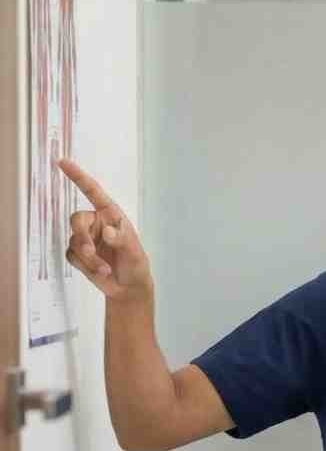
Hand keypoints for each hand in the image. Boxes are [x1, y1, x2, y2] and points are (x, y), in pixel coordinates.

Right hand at [60, 159, 151, 300]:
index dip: (78, 177)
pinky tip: (100, 272)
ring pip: (75, 242)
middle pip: (77, 220)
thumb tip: (107, 231)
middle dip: (82, 237)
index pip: (93, 192)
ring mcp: (86, 238)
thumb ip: (122, 240)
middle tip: (89, 251)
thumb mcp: (135, 252)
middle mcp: (97, 223)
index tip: (63, 162)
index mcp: (111, 215)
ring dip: (89, 258)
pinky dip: (85, 266)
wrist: (128, 288)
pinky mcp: (78, 254)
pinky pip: (72, 256)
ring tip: (105, 269)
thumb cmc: (136, 265)